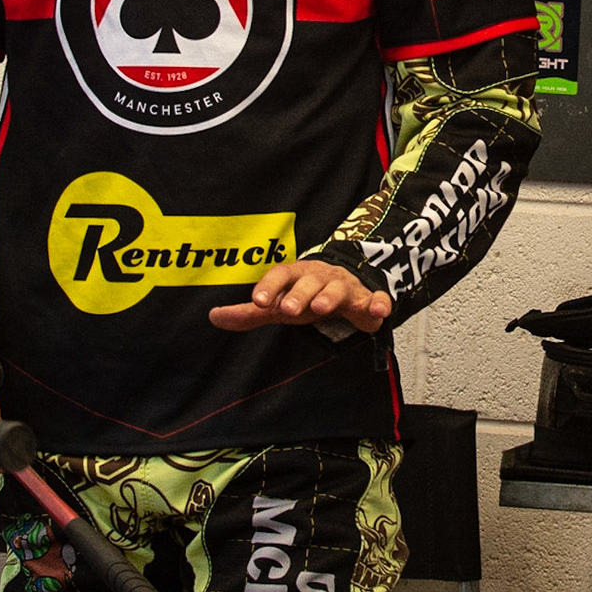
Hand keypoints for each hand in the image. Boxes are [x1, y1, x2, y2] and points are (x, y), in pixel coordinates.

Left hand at [210, 259, 392, 333]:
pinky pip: (377, 299)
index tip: (258, 301)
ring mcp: (347, 286)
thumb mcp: (280, 303)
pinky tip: (377, 311)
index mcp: (298, 275)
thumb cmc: (309, 296)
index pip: (281, 275)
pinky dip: (379, 303)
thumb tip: (212, 316)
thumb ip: (250, 312)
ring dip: (330, 296)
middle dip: (299, 293)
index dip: (269, 286)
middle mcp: (321, 277)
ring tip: (322, 307)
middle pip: (310, 281)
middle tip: (288, 309)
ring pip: (339, 288)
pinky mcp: (370, 299)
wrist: (350, 287)